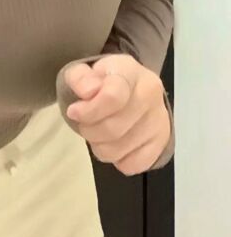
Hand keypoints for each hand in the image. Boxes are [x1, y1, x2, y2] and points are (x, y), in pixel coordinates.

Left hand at [63, 54, 170, 175]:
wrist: (131, 89)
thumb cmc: (103, 81)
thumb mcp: (84, 71)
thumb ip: (80, 78)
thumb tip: (87, 92)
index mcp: (130, 71)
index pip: (112, 97)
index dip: (89, 110)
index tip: (73, 112)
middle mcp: (150, 95)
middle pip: (113, 128)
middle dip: (90, 130)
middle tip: (84, 124)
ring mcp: (159, 121)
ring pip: (119, 150)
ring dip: (100, 146)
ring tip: (98, 133)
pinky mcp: (162, 143)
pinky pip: (132, 165)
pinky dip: (117, 160)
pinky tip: (115, 143)